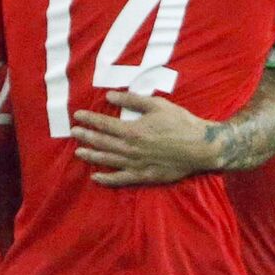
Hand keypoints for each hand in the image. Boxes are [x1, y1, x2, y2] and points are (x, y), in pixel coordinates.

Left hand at [71, 91, 217, 186]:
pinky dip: (107, 179)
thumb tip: (110, 95)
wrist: (201, 147)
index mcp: (133, 130)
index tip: (77, 115)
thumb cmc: (180, 122)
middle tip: (73, 132)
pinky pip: (121, 179)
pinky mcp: (145, 176)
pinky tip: (95, 177)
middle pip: (102, 142)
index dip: (89, 119)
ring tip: (78, 152)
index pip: (104, 124)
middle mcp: (131, 149)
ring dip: (92, 156)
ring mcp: (137, 164)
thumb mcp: (157, 105)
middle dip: (86, 136)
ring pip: (108, 160)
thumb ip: (132, 99)